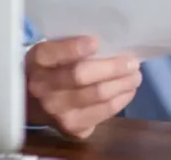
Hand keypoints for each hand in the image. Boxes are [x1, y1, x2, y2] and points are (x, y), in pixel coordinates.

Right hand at [25, 36, 141, 139]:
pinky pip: (102, 114)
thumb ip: (73, 45)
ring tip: (135, 76)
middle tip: (133, 62)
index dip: (74, 48)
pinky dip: (121, 100)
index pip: (54, 54)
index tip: (96, 42)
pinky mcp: (71, 129)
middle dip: (112, 67)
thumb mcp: (54, 51)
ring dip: (123, 84)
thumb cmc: (54, 69)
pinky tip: (127, 91)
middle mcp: (42, 88)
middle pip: (81, 76)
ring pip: (97, 96)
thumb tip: (111, 41)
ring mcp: (56, 112)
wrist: (34, 104)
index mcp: (38, 62)